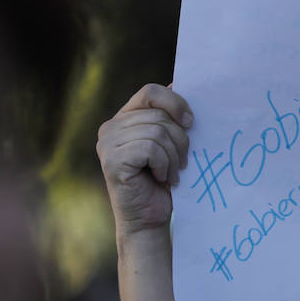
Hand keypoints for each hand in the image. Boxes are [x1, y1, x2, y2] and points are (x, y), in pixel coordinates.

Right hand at [97, 84, 192, 237]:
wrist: (150, 219)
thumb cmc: (163, 180)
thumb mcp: (170, 142)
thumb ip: (170, 116)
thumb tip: (179, 81)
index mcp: (124, 118)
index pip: (151, 92)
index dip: (175, 103)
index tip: (191, 122)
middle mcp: (110, 127)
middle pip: (159, 115)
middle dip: (180, 139)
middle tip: (181, 162)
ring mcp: (108, 144)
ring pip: (158, 132)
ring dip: (173, 156)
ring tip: (171, 173)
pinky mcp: (112, 161)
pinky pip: (151, 149)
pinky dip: (164, 165)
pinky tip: (161, 178)